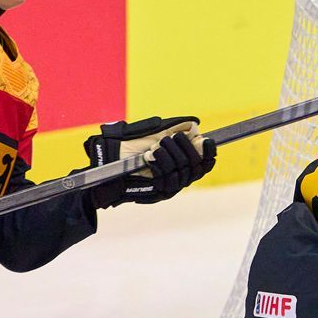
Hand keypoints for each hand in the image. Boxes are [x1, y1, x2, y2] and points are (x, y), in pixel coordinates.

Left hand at [83, 116, 215, 208]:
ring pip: (182, 172)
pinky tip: (150, 156)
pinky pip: (167, 179)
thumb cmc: (129, 148)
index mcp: (184, 165)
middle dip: (185, 149)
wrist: (107, 163)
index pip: (206, 163)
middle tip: (170, 139)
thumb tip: (194, 124)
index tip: (207, 139)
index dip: (209, 152)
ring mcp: (171, 187)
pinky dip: (160, 164)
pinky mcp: (159, 193)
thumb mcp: (152, 133)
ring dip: (170, 155)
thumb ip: (173, 128)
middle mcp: (181, 178)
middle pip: (196, 166)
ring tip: (156, 147)